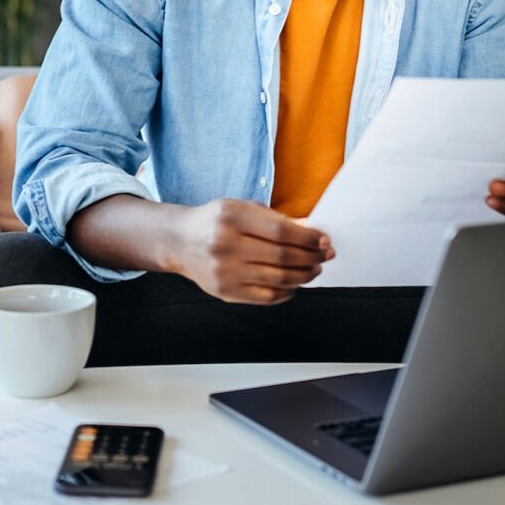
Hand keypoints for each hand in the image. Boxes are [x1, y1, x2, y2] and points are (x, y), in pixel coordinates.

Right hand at [169, 198, 334, 304]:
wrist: (179, 241)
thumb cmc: (216, 221)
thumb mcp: (242, 207)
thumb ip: (274, 219)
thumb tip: (310, 231)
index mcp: (232, 217)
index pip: (281, 231)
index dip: (309, 238)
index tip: (324, 241)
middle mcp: (226, 245)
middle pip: (283, 256)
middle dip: (312, 257)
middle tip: (325, 256)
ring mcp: (225, 272)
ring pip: (278, 279)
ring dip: (304, 276)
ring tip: (314, 269)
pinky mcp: (225, 292)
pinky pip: (266, 297)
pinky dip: (287, 292)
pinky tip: (294, 283)